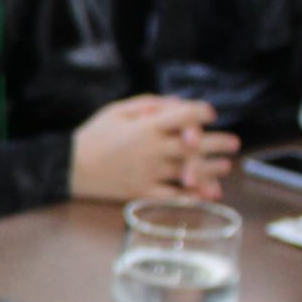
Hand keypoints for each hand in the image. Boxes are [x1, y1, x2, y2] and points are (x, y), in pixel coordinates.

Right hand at [70, 96, 239, 201]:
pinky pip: (172, 197)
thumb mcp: (116, 110)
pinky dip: (191, 197)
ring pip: (189, 172)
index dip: (202, 112)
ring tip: (225, 167)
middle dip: (218, 143)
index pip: (184, 115)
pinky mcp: (141, 192)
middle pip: (194, 146)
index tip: (210, 114)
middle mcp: (151, 150)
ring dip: (212, 169)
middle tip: (233, 143)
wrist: (68, 168)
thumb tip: (176, 104)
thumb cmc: (92, 136)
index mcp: (145, 127)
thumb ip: (148, 104)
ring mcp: (147, 173)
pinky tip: (206, 194)